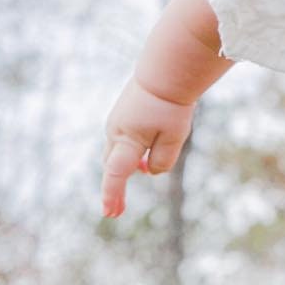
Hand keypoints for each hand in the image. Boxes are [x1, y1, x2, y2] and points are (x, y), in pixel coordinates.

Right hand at [101, 78, 194, 217]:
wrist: (166, 71)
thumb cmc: (171, 105)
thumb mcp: (175, 137)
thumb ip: (162, 161)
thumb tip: (148, 171)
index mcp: (127, 139)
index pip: (117, 173)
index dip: (112, 194)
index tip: (110, 213)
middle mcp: (116, 132)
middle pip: (113, 166)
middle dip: (114, 187)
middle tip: (117, 211)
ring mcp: (116, 122)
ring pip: (117, 153)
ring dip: (125, 168)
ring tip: (134, 182)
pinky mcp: (122, 115)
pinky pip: (122, 141)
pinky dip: (130, 153)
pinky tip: (144, 159)